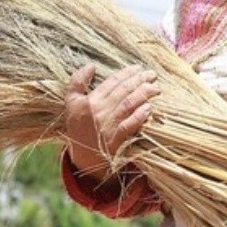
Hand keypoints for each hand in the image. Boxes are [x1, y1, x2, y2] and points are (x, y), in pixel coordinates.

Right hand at [64, 64, 160, 186]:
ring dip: (144, 94)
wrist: (81, 160)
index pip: (111, 82)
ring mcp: (106, 127)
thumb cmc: (79, 128)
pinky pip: (129, 126)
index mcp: (86, 102)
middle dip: (140, 80)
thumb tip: (91, 65)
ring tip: (156, 88)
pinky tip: (150, 108)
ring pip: (128, 105)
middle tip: (152, 75)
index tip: (139, 68)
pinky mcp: (114, 141)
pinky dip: (139, 116)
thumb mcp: (71, 105)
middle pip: (123, 91)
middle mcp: (96, 112)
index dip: (127, 73)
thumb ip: (77, 83)